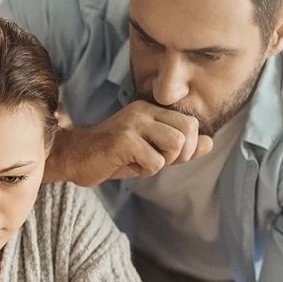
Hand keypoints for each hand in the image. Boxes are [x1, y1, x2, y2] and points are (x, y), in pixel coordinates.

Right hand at [46, 101, 213, 185]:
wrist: (73, 158)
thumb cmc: (112, 156)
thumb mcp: (150, 151)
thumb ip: (179, 147)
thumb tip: (209, 143)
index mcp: (150, 110)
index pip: (190, 123)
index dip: (187, 146)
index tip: (167, 157)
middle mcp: (143, 111)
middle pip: (188, 131)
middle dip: (178, 154)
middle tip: (156, 161)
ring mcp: (133, 124)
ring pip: (175, 144)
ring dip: (161, 163)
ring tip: (140, 162)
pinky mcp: (124, 140)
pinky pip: (155, 161)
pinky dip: (144, 171)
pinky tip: (126, 166)